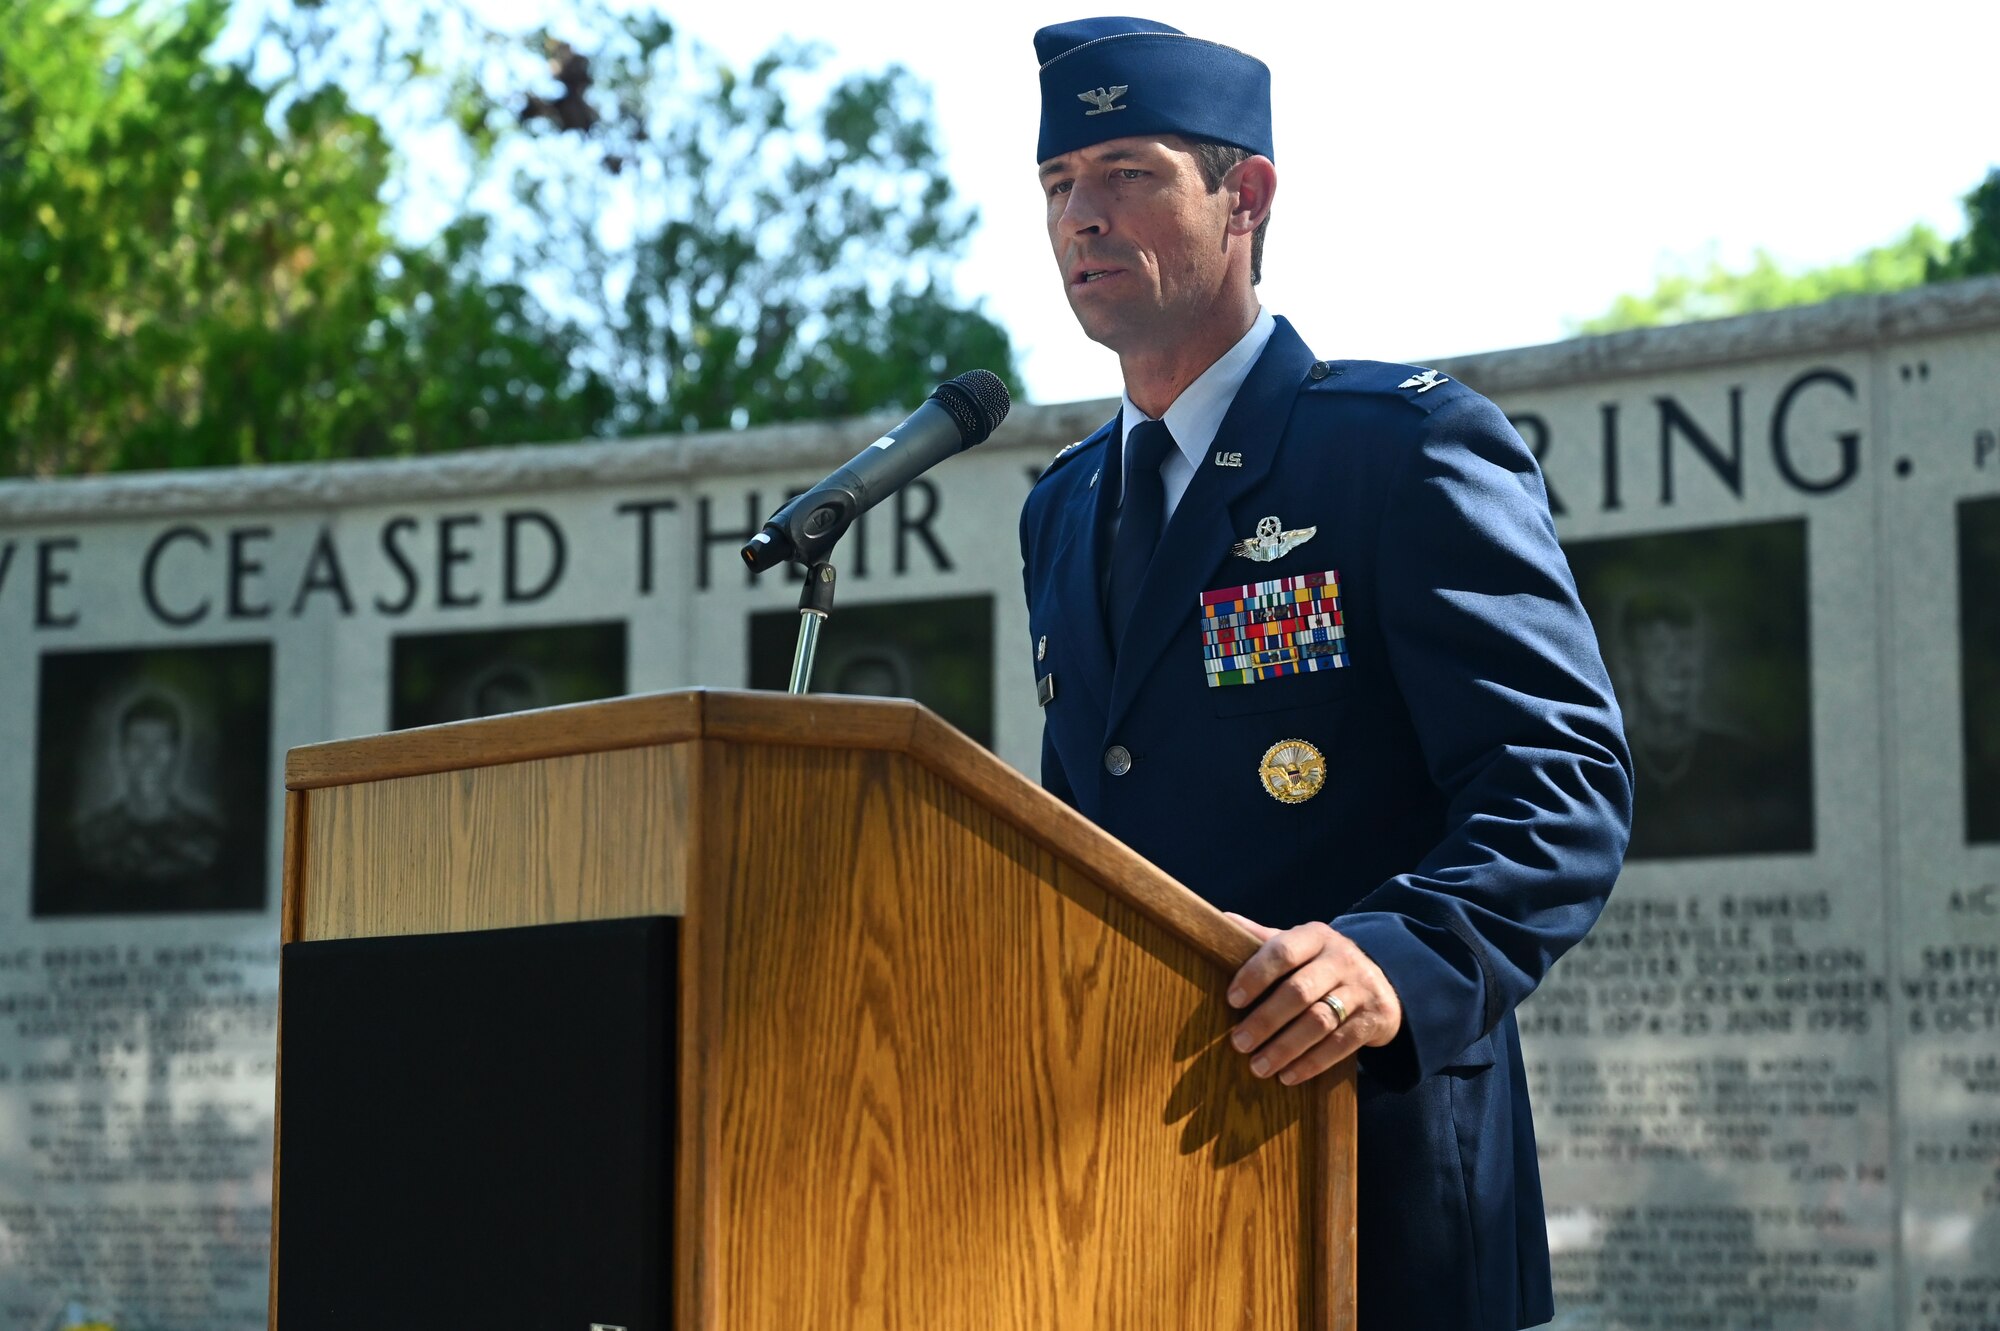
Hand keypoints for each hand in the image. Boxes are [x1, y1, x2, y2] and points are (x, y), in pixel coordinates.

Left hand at [1223, 913, 1403, 1084]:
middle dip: (1266, 1020)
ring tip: (1258, 1067)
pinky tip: (1288, 1076)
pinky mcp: (1373, 1020)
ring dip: (1285, 1047)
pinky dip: (1312, 1063)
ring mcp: (1360, 989)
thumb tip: (1220, 920)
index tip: (1232, 999)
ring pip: (1319, 1021)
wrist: (1382, 984)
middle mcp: (1341, 959)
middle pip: (1299, 991)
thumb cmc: (1322, 965)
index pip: (1283, 951)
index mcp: (1316, 936)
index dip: (1256, 975)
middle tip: (1239, 1043)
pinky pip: (1341, 1045)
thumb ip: (1263, 938)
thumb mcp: (1299, 946)